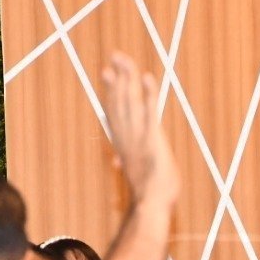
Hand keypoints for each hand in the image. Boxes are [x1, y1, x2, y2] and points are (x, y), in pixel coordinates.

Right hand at [99, 52, 178, 206]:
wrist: (152, 203)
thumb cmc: (148, 193)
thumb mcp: (136, 174)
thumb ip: (127, 163)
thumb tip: (118, 163)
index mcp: (123, 142)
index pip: (114, 110)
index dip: (111, 90)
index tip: (106, 73)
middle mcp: (127, 135)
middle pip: (119, 100)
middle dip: (117, 77)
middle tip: (114, 55)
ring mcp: (138, 136)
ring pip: (130, 101)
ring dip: (128, 78)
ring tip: (125, 59)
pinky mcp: (152, 138)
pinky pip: (150, 111)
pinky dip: (148, 94)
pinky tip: (147, 77)